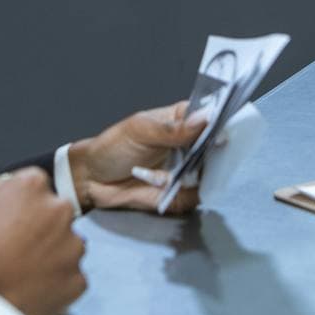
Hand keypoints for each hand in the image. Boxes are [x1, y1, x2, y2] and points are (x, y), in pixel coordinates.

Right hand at [0, 168, 85, 314]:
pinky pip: (68, 276)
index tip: (9, 216)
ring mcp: (72, 247)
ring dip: (48, 254)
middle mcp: (59, 211)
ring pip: (65, 245)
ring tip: (19, 274)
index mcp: (30, 186)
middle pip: (54, 212)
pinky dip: (53, 283)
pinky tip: (28, 291)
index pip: (33, 184)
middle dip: (38, 226)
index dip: (19, 201)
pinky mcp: (77, 280)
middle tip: (14, 248)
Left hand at [67, 101, 207, 213]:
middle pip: (217, 149)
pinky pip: (195, 196)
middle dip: (210, 155)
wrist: (92, 179)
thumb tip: (205, 119)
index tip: (221, 132)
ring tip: (165, 174)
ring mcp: (188, 170)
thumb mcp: (139, 131)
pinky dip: (182, 193)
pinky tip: (161, 187)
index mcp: (182, 120)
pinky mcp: (182, 194)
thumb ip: (173, 128)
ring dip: (191, 176)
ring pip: (209, 174)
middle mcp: (190, 145)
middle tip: (192, 157)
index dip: (220, 124)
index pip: (211, 118)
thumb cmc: (112, 147)